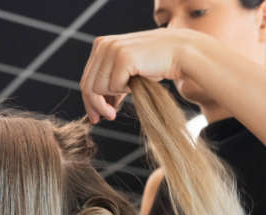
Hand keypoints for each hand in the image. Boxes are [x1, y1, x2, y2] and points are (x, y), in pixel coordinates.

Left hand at [80, 28, 198, 122]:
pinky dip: (126, 90)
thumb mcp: (128, 73)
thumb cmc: (156, 64)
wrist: (179, 53)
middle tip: (109, 118)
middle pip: (88, 85)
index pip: (86, 78)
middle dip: (97, 106)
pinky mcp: (123, 57)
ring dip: (115, 96)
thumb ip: (111, 84)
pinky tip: (138, 81)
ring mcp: (112, 50)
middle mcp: (103, 45)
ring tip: (132, 88)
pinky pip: (115, 87)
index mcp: (101, 45)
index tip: (95, 117)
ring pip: (99, 88)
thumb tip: (96, 108)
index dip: (90, 101)